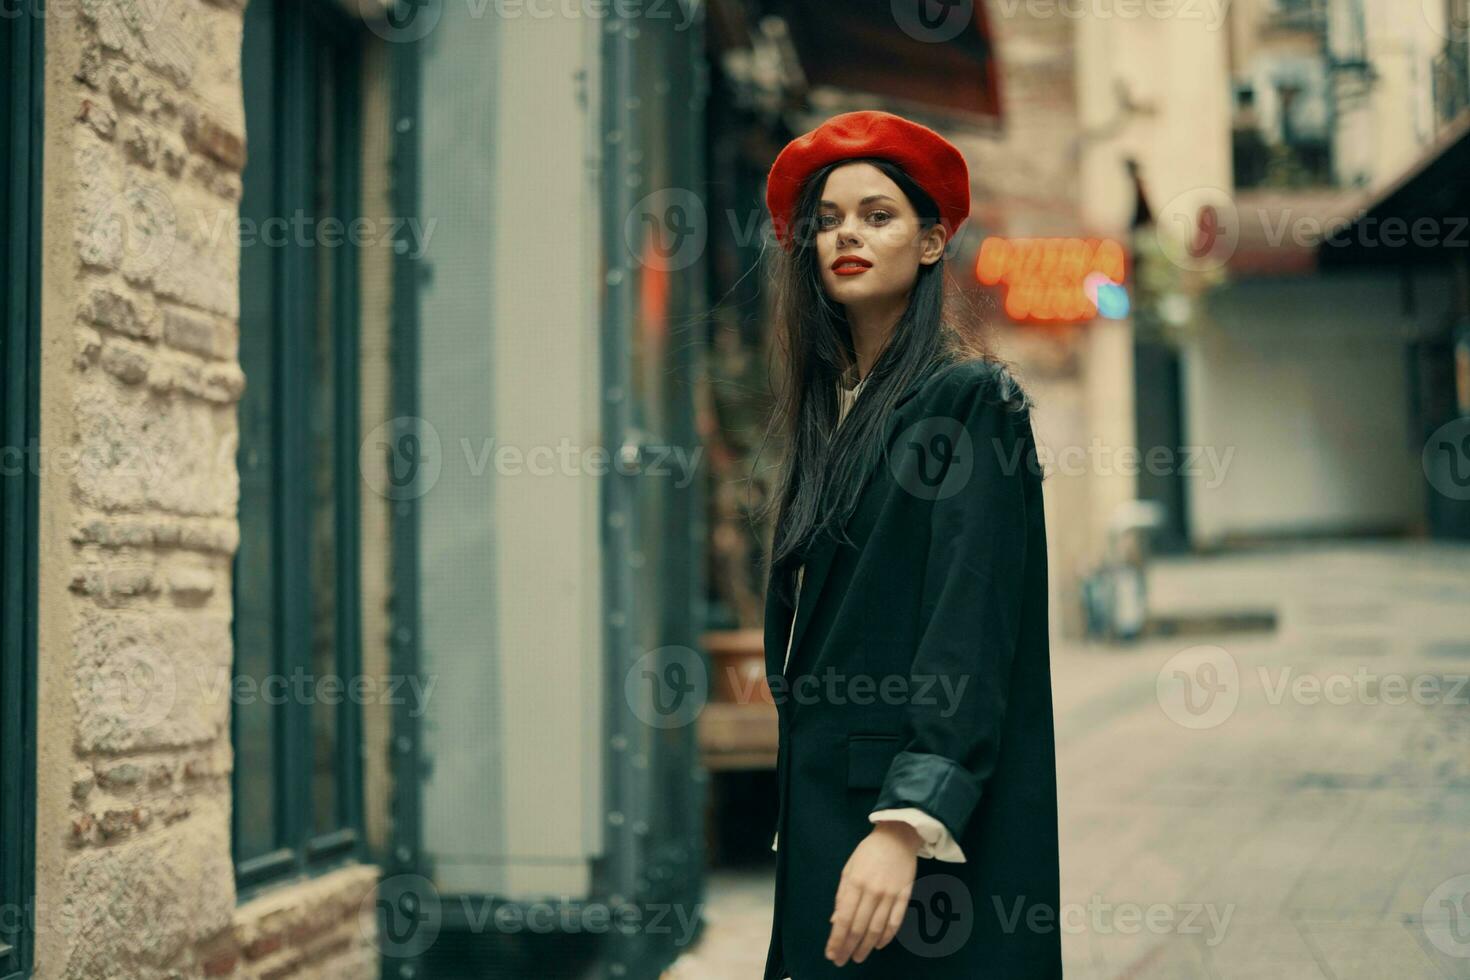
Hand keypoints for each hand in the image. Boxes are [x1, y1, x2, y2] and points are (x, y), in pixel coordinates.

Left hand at [824, 821, 919, 965]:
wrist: (898, 836)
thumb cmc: (868, 852)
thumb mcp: (848, 869)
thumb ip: (842, 895)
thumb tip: (835, 921)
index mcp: (855, 883)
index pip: (844, 919)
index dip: (837, 939)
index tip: (831, 954)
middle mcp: (872, 891)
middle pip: (859, 927)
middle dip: (848, 947)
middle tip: (842, 961)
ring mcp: (890, 894)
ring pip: (877, 928)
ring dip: (866, 946)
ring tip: (858, 957)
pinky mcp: (905, 896)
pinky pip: (896, 921)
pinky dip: (887, 936)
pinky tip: (879, 945)